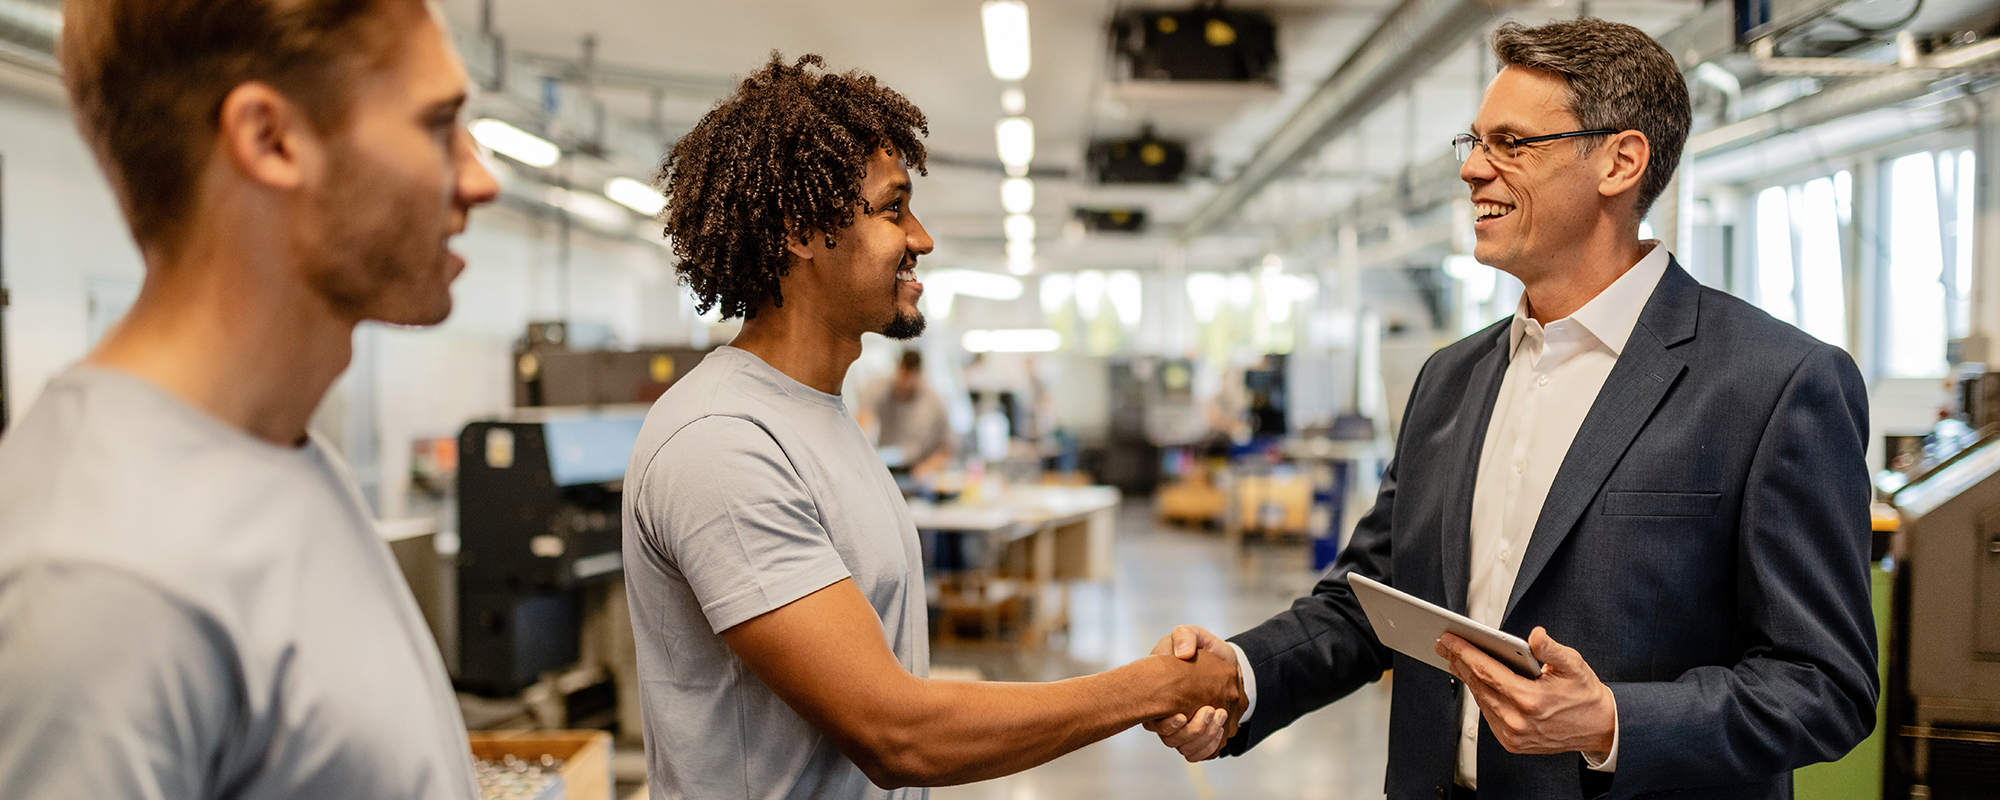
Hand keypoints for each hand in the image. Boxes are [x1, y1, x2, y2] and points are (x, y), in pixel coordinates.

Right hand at [1141, 625, 1240, 761]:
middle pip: (1172, 741)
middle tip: (1212, 710)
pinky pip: (1200, 754)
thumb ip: (1186, 636)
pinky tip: (1221, 731)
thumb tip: (1184, 654)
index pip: (1153, 722)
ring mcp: (1182, 730)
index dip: (1167, 726)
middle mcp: (1165, 718)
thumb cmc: (1203, 651)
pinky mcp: (1199, 737)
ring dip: (1205, 738)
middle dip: (1194, 731)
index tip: (1182, 716)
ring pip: (1187, 749)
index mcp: (1157, 697)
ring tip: (1221, 717)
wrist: (1224, 666)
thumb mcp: (1193, 635)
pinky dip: (1211, 747)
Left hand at [1435, 626, 1616, 756]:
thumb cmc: (1585, 694)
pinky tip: (1475, 681)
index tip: (1449, 639)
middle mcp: (1518, 720)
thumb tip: (1535, 635)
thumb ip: (1550, 649)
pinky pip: (1488, 715)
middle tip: (1444, 644)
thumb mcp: (1573, 664)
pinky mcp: (1512, 742)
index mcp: (1530, 699)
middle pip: (1478, 685)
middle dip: (1458, 661)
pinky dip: (1481, 697)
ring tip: (1456, 659)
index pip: (1487, 671)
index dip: (1464, 652)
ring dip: (1467, 678)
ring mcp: (1513, 734)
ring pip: (1481, 700)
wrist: (1599, 727)